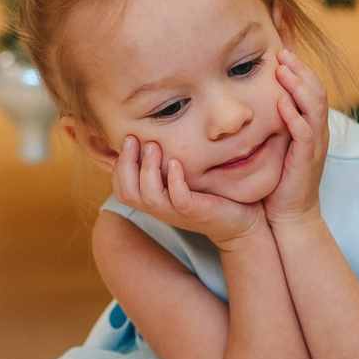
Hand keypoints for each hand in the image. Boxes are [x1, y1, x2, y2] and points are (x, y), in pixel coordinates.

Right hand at [114, 134, 264, 246]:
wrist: (240, 222)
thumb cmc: (209, 196)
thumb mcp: (182, 179)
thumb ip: (166, 165)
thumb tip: (152, 135)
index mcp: (154, 201)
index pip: (121, 188)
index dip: (119, 165)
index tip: (128, 139)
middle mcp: (161, 208)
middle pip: (127, 193)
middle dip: (126, 164)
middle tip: (133, 138)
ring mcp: (177, 212)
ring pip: (149, 197)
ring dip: (147, 169)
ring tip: (153, 145)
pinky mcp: (197, 212)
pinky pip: (180, 200)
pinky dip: (175, 181)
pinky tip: (176, 162)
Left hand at [265, 50, 328, 227]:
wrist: (290, 214)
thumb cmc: (280, 178)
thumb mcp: (276, 142)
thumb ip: (270, 119)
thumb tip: (247, 95)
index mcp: (310, 123)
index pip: (310, 85)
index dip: (299, 64)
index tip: (281, 48)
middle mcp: (317, 129)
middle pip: (316, 89)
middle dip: (300, 68)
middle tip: (282, 52)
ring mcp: (315, 144)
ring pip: (315, 106)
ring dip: (298, 86)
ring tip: (282, 69)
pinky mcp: (308, 160)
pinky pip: (305, 133)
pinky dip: (295, 117)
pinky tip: (281, 105)